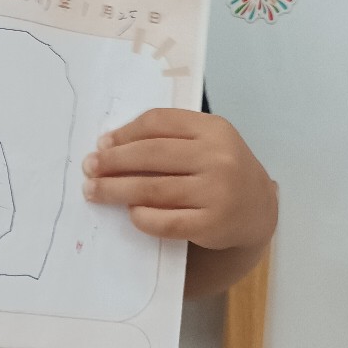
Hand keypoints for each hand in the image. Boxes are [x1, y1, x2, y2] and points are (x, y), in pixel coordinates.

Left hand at [82, 108, 275, 251]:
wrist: (258, 210)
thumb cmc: (220, 170)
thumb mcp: (206, 142)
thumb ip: (168, 138)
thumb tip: (109, 145)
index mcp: (213, 129)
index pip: (159, 122)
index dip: (125, 132)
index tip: (102, 144)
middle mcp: (218, 158)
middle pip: (151, 155)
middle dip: (113, 162)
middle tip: (89, 168)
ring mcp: (217, 192)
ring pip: (153, 189)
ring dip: (116, 190)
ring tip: (94, 191)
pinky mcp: (211, 225)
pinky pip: (165, 221)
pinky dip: (142, 217)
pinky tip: (130, 213)